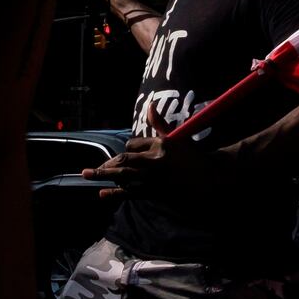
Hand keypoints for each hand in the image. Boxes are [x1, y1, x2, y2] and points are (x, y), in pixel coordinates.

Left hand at [87, 133, 223, 199]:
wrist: (210, 180)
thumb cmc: (193, 157)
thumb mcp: (177, 138)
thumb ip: (159, 124)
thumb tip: (149, 105)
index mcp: (161, 144)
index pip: (133, 145)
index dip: (125, 151)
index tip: (123, 157)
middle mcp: (156, 160)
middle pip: (124, 159)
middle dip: (106, 163)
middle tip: (90, 169)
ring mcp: (155, 177)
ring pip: (124, 175)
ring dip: (104, 175)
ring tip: (87, 174)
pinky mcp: (156, 192)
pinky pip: (132, 192)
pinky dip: (116, 193)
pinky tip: (102, 193)